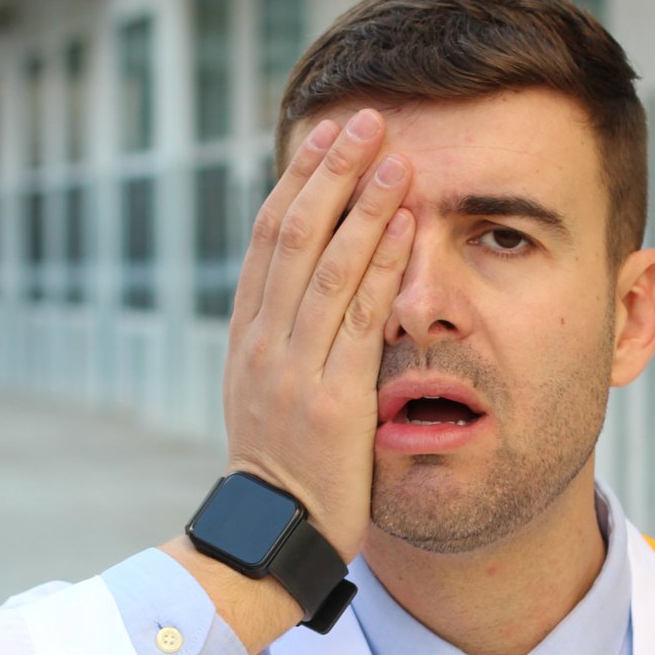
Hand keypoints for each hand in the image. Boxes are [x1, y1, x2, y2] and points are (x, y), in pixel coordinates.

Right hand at [220, 108, 414, 561]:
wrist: (273, 537)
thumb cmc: (287, 473)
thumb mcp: (274, 397)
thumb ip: (292, 344)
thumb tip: (317, 292)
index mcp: (249, 336)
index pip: (270, 237)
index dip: (300, 179)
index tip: (328, 135)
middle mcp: (264, 342)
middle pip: (294, 233)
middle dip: (331, 171)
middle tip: (366, 118)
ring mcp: (293, 369)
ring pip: (326, 265)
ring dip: (363, 203)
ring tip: (395, 154)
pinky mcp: (329, 399)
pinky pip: (357, 318)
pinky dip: (380, 264)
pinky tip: (405, 225)